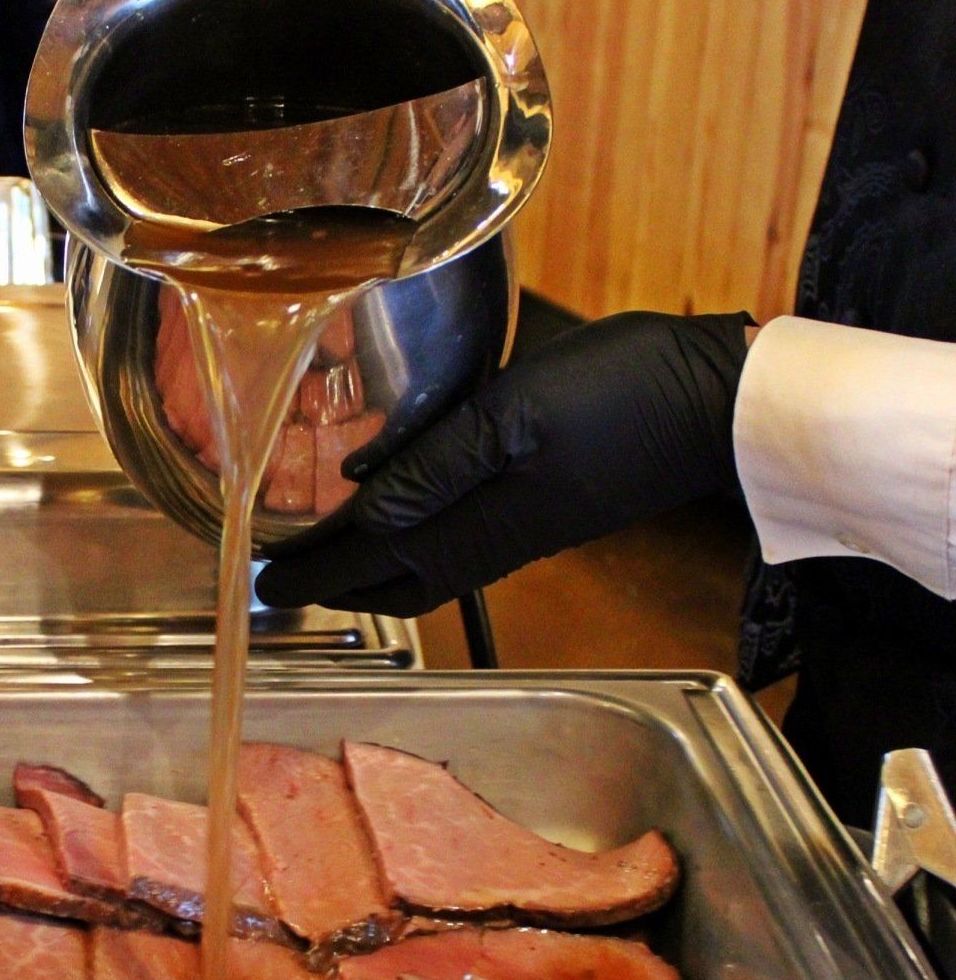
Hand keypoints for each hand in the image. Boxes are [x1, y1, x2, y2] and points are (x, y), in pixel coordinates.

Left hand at [253, 311, 753, 615]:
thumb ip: (433, 467)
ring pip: (423, 568)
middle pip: (391, 582)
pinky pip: (455, 544)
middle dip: (330, 582)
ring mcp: (521, 529)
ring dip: (368, 567)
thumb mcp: (513, 418)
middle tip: (279, 573)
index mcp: (475, 525)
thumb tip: (362, 511)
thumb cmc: (623, 397)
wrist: (721, 405)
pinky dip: (411, 539)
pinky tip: (403, 512)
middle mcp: (492, 541)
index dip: (311, 571)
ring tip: (326, 553)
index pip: (369, 563)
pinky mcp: (544, 511)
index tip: (259, 574)